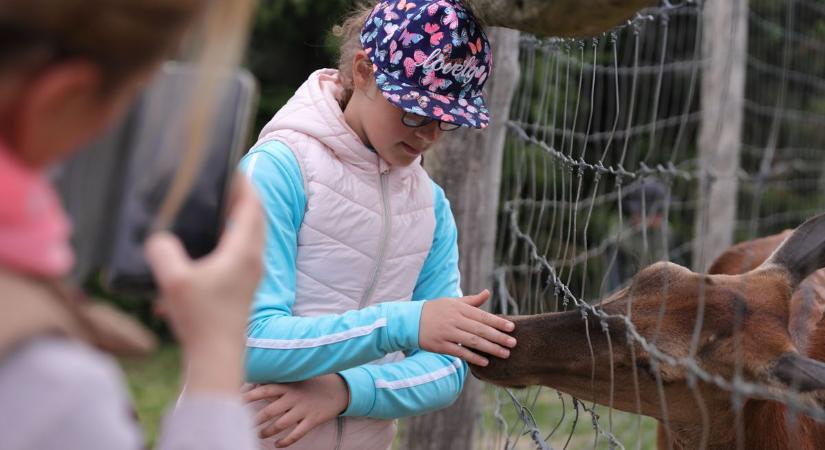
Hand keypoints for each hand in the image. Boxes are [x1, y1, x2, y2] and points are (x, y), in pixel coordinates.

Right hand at [144, 176, 264, 393]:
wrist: (217, 357)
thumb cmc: (200, 319)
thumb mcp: (174, 280)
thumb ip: (163, 250)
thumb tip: (159, 238)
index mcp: (244, 251)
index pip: (252, 206)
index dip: (244, 183)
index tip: (232, 166)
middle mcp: (254, 260)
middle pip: (255, 217)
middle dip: (243, 196)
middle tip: (223, 181)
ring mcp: (251, 274)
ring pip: (251, 235)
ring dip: (239, 217)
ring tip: (216, 205)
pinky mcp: (244, 287)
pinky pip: (244, 250)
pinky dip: (234, 236)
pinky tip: (212, 241)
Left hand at [243, 374, 349, 446]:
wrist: (338, 390)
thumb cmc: (312, 384)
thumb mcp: (296, 380)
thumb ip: (277, 383)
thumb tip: (253, 384)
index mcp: (288, 386)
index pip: (264, 390)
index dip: (249, 396)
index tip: (236, 402)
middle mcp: (294, 397)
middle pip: (270, 411)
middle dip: (255, 420)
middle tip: (244, 425)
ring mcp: (304, 409)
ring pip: (281, 424)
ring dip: (268, 431)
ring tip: (260, 435)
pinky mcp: (313, 420)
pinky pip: (297, 434)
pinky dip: (285, 442)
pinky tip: (277, 445)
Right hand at [419, 290, 515, 365]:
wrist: (411, 321)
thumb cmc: (435, 311)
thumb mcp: (452, 302)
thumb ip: (472, 301)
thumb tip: (487, 293)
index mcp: (459, 308)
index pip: (482, 316)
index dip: (498, 322)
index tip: (512, 327)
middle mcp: (454, 319)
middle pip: (480, 330)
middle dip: (499, 337)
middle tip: (513, 343)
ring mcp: (447, 333)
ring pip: (473, 341)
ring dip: (490, 348)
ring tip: (504, 353)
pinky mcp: (441, 345)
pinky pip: (460, 352)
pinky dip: (473, 357)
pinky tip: (485, 362)